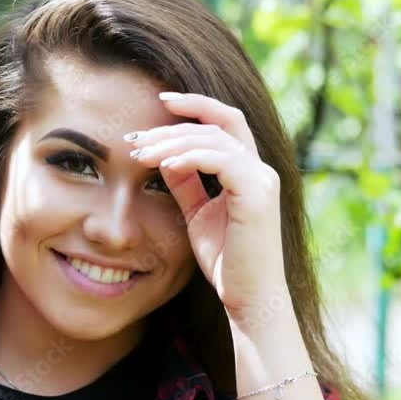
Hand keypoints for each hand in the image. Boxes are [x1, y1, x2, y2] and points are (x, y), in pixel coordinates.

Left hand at [127, 92, 289, 322]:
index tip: (160, 101)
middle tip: (137, 136)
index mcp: (249, 171)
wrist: (248, 298)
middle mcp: (261, 169)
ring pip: (216, 138)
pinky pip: (223, 160)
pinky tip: (165, 163)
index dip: (196, 105)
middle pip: (218, 123)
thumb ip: (186, 184)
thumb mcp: (197, 215)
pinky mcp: (258, 195)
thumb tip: (164, 156)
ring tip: (141, 152)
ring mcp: (263, 180)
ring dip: (174, 141)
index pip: (226, 121)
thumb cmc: (226, 261)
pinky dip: (191, 157)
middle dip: (174, 123)